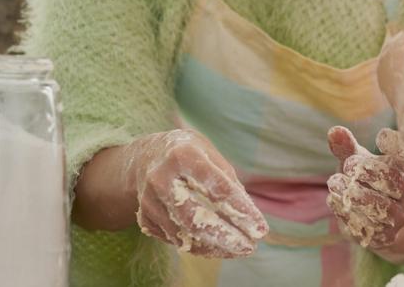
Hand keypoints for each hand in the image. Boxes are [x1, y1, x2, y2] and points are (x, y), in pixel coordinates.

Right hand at [122, 129, 267, 256]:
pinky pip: (174, 239)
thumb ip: (228, 181)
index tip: (260, 229)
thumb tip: (247, 216)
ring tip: (239, 250)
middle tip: (249, 247)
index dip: (240, 211)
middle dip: (225, 237)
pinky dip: (198, 247)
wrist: (144, 156)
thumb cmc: (189, 153)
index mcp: (184, 156)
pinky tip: (218, 248)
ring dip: (214, 246)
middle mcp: (161, 178)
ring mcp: (148, 200)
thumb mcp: (210, 154)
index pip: (217, 188)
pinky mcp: (143, 217)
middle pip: (195, 216)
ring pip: (183, 233)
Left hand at [326, 127, 403, 251]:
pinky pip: (369, 225)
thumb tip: (334, 131)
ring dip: (355, 194)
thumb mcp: (358, 161)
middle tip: (345, 167)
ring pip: (380, 207)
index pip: (402, 163)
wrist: (371, 217)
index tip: (354, 156)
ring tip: (334, 183)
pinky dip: (348, 212)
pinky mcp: (386, 236)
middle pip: (394, 184)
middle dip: (368, 175)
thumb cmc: (365, 181)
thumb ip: (347, 147)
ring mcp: (400, 218)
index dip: (380, 158)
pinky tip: (334, 201)